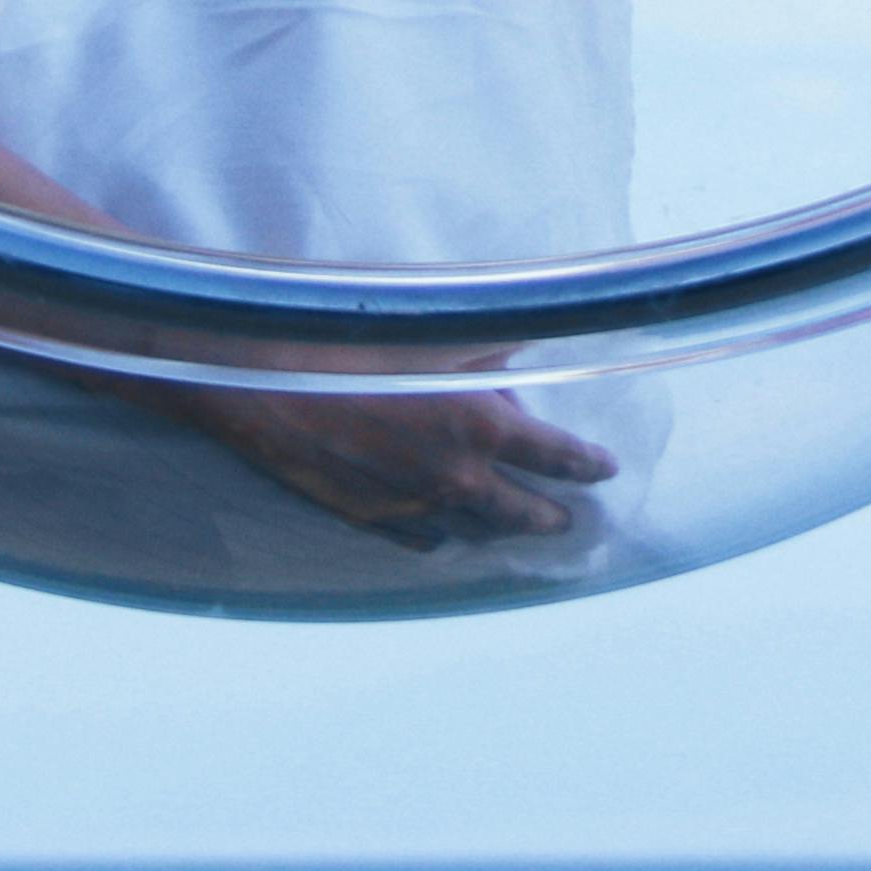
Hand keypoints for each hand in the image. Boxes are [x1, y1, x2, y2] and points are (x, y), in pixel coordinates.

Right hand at [165, 364, 618, 550]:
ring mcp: (413, 507)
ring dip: (498, 527)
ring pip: (475, 531)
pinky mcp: (372, 521)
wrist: (265, 386)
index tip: (605, 469)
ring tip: (514, 526)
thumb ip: (489, 349)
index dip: (588, 465)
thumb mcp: (435, 332)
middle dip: (551, 514)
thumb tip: (521, 357)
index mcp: (482, 427)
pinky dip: (440, 531)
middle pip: (525, 512)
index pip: (558, 457)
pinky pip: (422, 538)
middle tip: (568, 518)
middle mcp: (456, 478)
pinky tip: (443, 529)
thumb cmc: (351, 344)